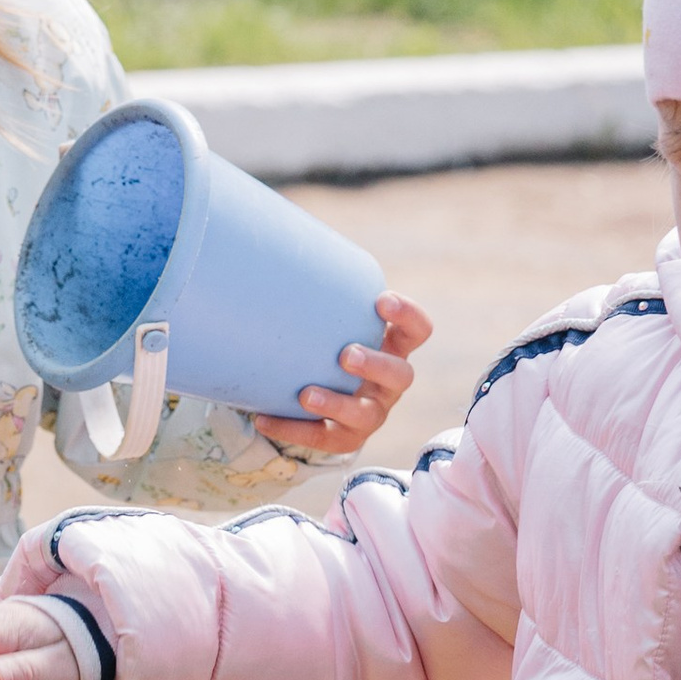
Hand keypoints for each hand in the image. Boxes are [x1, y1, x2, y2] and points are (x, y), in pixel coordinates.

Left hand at [255, 291, 431, 460]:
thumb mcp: (333, 319)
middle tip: (346, 354)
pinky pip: (322, 439)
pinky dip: (293, 429)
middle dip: (375, 365)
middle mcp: (389, 384)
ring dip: (338, 404)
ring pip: (366, 415)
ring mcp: (370, 414)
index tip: (381, 301)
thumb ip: (321, 291)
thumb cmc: (328, 343)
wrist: (319, 399)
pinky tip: (262, 417)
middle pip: (401, 376)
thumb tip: (277, 239)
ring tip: (306, 393)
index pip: (418, 331)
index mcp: (393, 348)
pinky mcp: (343, 439)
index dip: (407, 317)